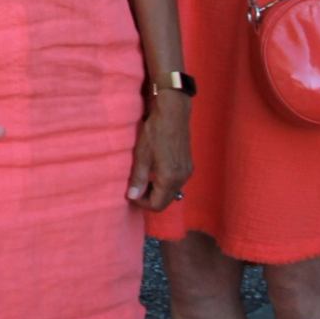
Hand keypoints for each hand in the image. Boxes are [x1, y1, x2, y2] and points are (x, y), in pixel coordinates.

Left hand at [127, 92, 191, 211]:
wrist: (173, 113)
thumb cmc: (155, 132)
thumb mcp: (142, 155)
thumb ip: (138, 178)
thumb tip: (132, 196)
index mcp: (170, 178)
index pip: (157, 205)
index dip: (142, 203)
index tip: (131, 194)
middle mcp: (182, 179)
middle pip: (166, 201)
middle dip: (150, 198)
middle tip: (136, 187)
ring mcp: (187, 172)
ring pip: (172, 192)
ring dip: (157, 191)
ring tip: (144, 179)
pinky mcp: (188, 165)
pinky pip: (176, 182)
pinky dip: (165, 183)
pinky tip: (155, 171)